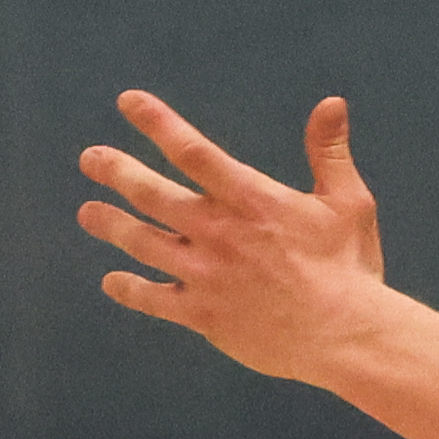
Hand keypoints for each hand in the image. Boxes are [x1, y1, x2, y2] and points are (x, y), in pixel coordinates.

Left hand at [77, 91, 389, 382]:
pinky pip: (154, 300)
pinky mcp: (204, 315)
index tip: (127, 102)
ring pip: (143, 243)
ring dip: (111, 225)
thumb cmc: (351, 268)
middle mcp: (219, 233)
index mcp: (251, 200)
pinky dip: (129, 289)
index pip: (192, 151)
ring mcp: (206, 275)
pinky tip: (112, 281)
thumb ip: (329, 153)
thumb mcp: (348, 202)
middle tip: (90, 159)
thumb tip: (332, 102)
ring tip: (88, 213)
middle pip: (151, 194)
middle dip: (116, 172)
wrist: (344, 336)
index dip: (157, 123)